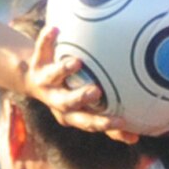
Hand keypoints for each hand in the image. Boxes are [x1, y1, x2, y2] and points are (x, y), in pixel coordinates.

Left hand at [21, 26, 140, 142]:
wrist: (31, 78)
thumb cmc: (68, 94)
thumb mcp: (85, 110)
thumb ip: (107, 121)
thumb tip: (136, 139)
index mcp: (69, 115)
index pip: (88, 123)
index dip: (103, 124)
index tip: (122, 121)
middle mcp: (56, 100)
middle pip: (67, 103)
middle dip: (81, 99)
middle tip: (96, 92)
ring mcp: (45, 81)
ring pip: (53, 77)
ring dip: (64, 70)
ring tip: (76, 63)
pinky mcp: (37, 62)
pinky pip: (41, 48)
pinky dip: (47, 40)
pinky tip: (55, 29)